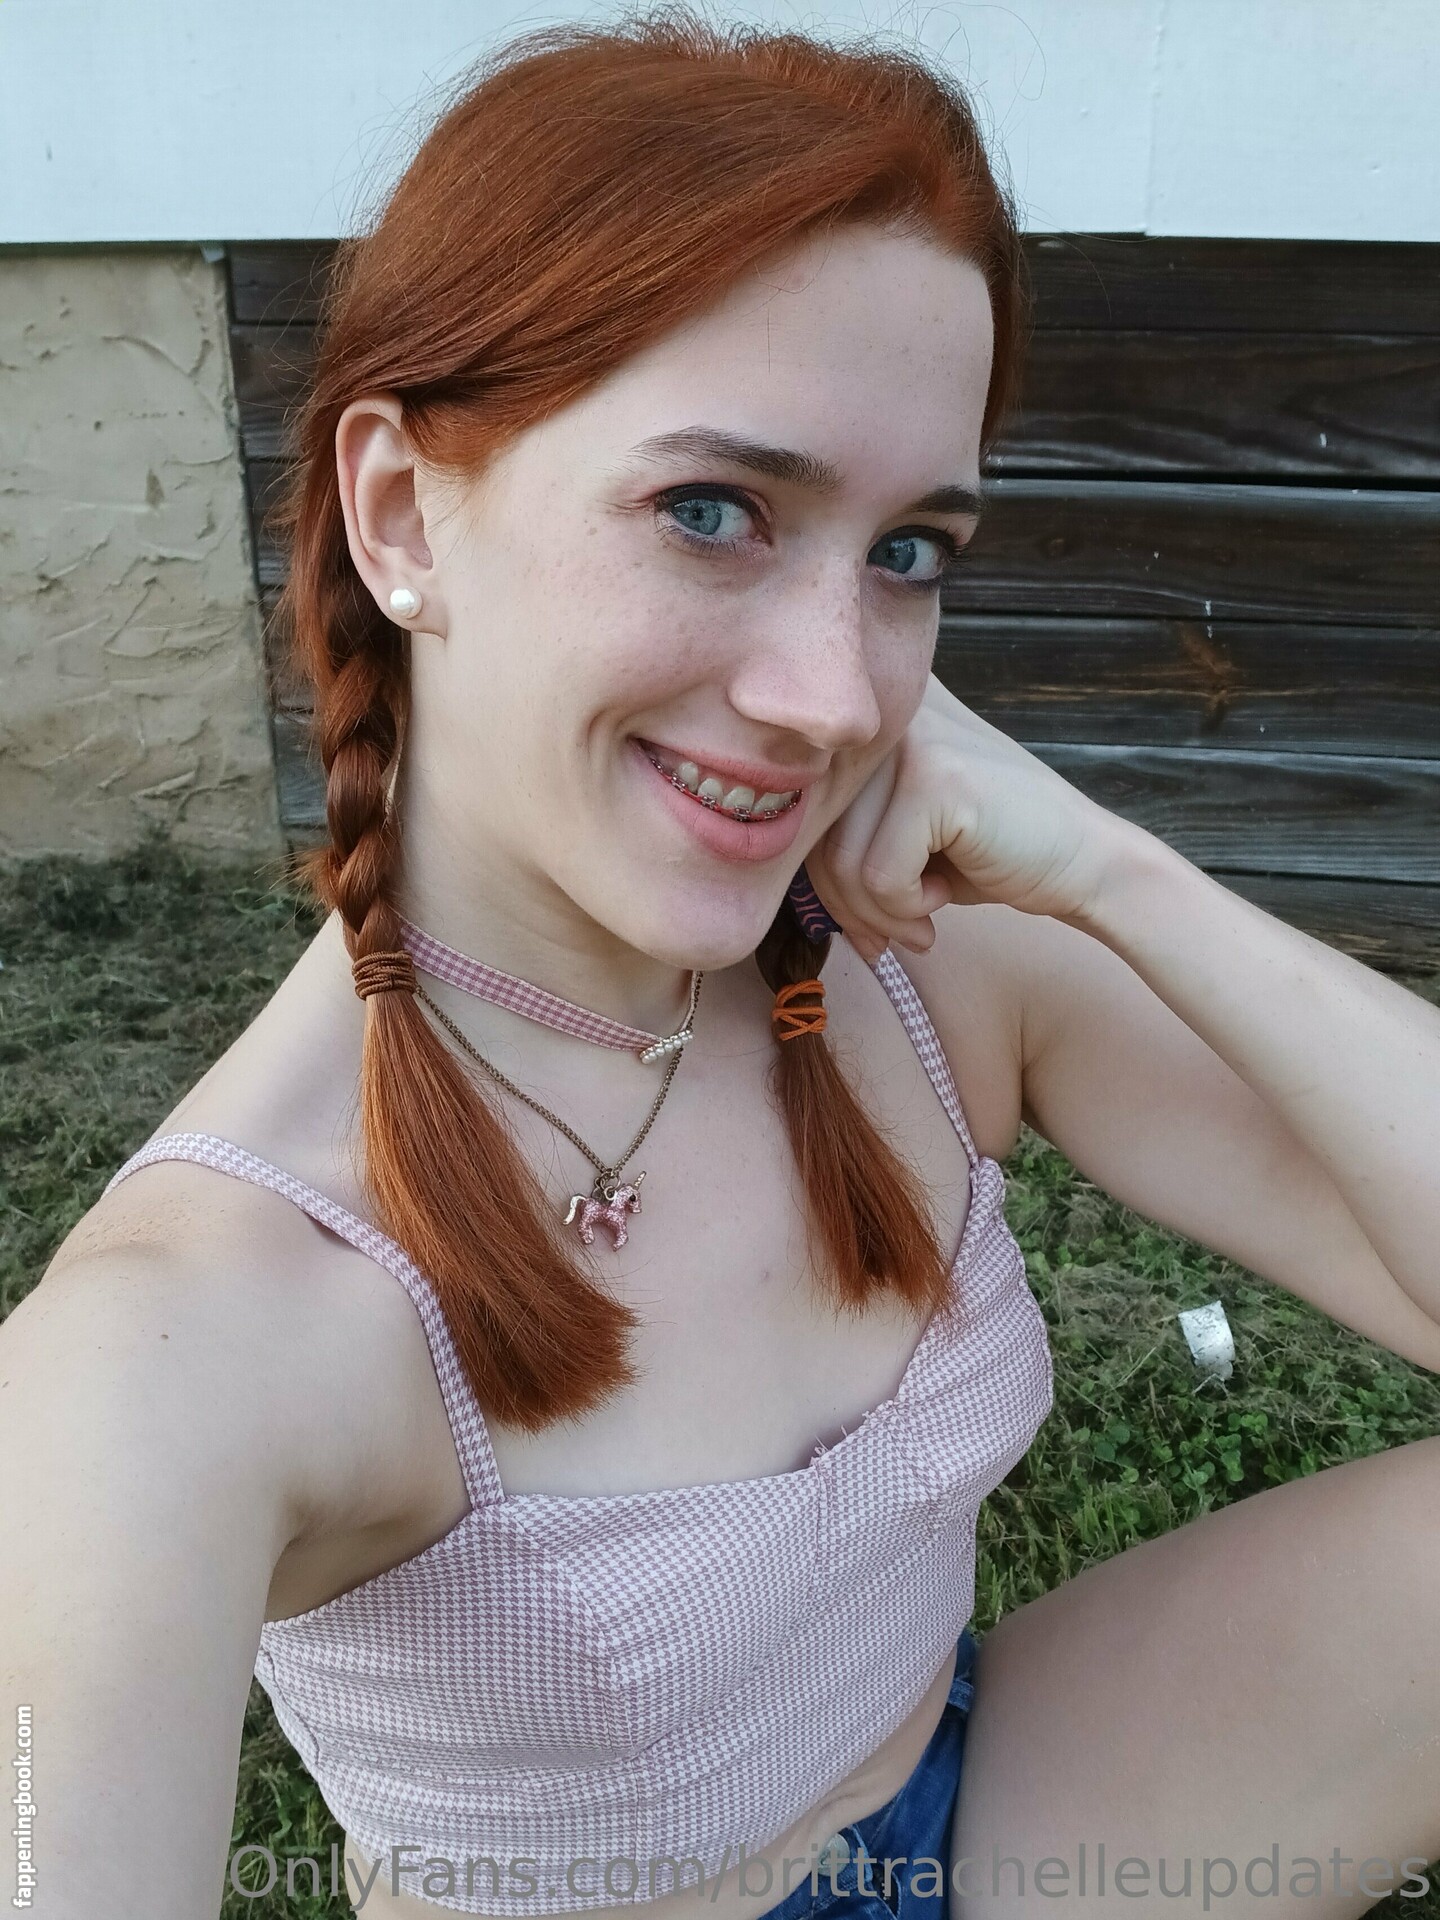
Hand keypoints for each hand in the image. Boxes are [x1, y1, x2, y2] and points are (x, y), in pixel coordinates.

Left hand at [804, 674, 1150, 956]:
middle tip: (888, 935)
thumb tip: (758, 867)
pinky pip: (879, 874)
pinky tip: (946, 896)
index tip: (863, 916)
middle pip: (809, 829)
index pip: (795, 802)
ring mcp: (913, 739)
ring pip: (839, 857)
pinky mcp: (936, 778)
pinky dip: (907, 906)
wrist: (1080, 864)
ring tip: (923, 917)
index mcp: (869, 716)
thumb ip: (834, 829)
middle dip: (842, 902)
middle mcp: (886, 711)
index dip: (815, 870)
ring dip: (876, 912)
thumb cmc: (981, 855)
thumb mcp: (893, 833)